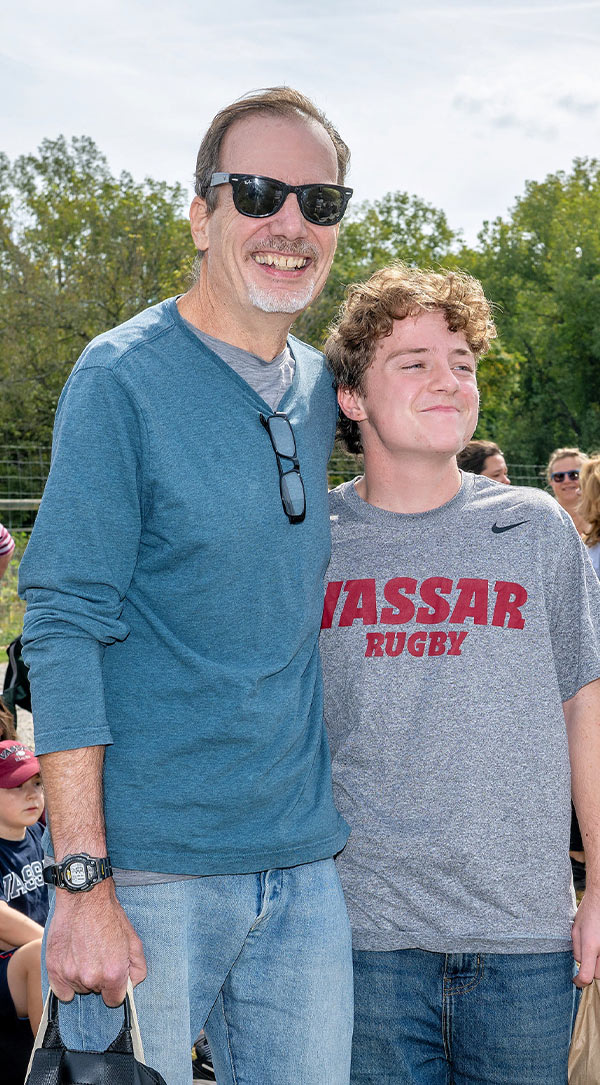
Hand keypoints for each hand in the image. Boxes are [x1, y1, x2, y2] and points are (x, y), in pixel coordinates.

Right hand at [46, 880, 146, 1005]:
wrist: (84, 897)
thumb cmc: (109, 915)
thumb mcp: (133, 939)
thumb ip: (137, 968)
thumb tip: (134, 983)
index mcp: (113, 974)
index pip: (114, 1000)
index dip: (115, 987)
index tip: (113, 975)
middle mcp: (91, 979)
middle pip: (96, 992)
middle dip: (100, 978)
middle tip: (98, 955)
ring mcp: (70, 974)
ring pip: (79, 988)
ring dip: (82, 976)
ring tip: (84, 952)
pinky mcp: (54, 969)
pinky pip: (61, 991)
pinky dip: (65, 982)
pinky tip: (71, 963)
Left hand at [571, 887, 599, 987]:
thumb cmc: (588, 912)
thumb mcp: (576, 930)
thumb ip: (577, 950)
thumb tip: (579, 963)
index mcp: (591, 946)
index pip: (586, 977)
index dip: (579, 982)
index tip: (575, 980)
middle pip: (597, 974)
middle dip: (590, 970)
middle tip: (585, 956)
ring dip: (598, 965)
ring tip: (593, 946)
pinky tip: (598, 944)